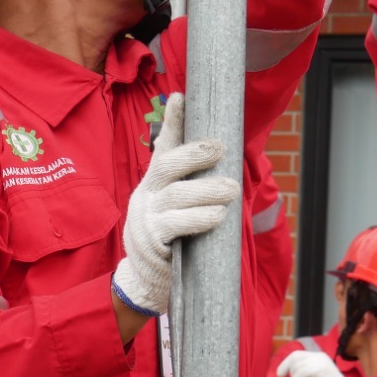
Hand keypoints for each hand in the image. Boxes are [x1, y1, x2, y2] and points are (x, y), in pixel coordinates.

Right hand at [111, 93, 237, 316]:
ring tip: (231, 189)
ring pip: (177, 194)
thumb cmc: (169, 238)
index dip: (172, 121)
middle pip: (168, 164)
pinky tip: (217, 216)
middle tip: (222, 150)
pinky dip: (199, 218)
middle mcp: (146, 193)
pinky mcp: (152, 240)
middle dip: (195, 153)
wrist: (145, 280)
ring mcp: (146, 216)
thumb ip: (189, 185)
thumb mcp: (173, 207)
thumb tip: (221, 160)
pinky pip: (176, 224)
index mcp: (153, 181)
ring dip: (208, 190)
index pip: (163, 146)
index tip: (180, 96)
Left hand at [277, 350, 357, 376]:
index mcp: (318, 357)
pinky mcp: (321, 370)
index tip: (279, 373)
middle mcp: (319, 357)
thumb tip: (289, 375)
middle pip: (296, 357)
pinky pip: (302, 372)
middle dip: (286, 368)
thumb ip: (304, 375)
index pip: (298, 354)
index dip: (286, 363)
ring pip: (298, 365)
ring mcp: (321, 362)